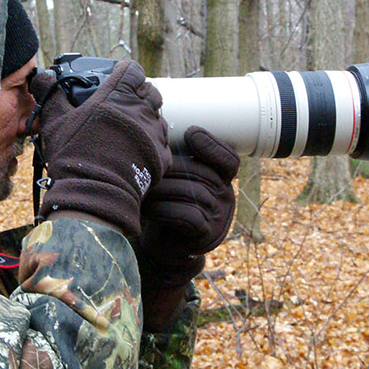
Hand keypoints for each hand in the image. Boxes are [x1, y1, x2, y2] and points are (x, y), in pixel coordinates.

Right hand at [32, 60, 170, 235]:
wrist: (95, 193)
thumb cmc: (74, 155)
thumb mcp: (55, 121)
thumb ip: (50, 94)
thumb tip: (41, 76)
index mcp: (118, 94)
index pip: (133, 70)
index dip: (126, 73)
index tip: (118, 79)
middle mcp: (142, 109)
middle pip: (151, 92)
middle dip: (140, 95)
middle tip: (123, 108)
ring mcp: (155, 133)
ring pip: (158, 118)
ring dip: (146, 121)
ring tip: (128, 135)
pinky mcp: (163, 156)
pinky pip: (162, 144)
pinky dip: (152, 147)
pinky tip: (136, 154)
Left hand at [138, 126, 239, 330]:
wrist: (163, 246)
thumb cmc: (165, 204)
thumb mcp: (173, 177)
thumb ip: (175, 156)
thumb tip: (156, 121)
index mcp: (222, 178)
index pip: (228, 159)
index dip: (212, 145)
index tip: (190, 133)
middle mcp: (226, 196)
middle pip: (202, 174)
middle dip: (170, 168)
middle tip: (143, 164)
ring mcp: (220, 218)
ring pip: (193, 194)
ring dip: (162, 189)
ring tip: (140, 187)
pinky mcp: (207, 236)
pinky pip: (188, 216)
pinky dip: (165, 210)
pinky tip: (148, 207)